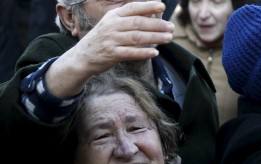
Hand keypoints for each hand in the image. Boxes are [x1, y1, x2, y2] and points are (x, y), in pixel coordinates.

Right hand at [49, 1, 173, 96]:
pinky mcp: (112, 54)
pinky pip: (130, 53)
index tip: (162, 5)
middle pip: (138, 23)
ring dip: (154, 37)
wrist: (83, 55)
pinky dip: (143, 52)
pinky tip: (155, 52)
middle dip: (157, 24)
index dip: (148, 6)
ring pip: (136, 37)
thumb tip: (151, 14)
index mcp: (113, 16)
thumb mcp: (112, 23)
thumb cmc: (104, 38)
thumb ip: (128, 19)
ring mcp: (111, 40)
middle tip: (171, 27)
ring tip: (168, 38)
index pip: (133, 8)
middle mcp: (112, 26)